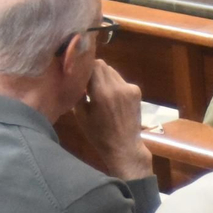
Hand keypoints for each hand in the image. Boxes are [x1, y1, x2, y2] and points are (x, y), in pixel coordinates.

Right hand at [77, 60, 151, 180]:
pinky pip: (121, 81)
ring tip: (101, 94)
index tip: (81, 76)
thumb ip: (78, 93)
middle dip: (94, 72)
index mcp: (102, 93)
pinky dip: (115, 85)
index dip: (86, 67)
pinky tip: (113, 100)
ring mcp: (129, 88)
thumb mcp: (81, 116)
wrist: (125, 147)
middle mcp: (117, 86)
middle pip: (103, 65)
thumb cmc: (99, 135)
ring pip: (112, 72)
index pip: (93, 64)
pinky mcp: (136, 91)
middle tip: (89, 84)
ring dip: (105, 78)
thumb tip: (76, 78)